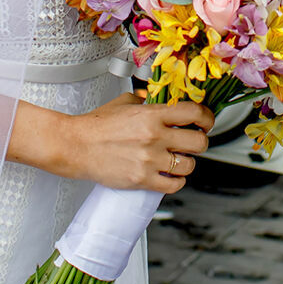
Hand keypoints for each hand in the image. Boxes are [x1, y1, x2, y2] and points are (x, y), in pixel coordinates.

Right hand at [56, 93, 214, 193]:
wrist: (75, 146)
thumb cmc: (96, 126)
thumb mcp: (124, 102)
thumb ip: (146, 100)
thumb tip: (161, 99)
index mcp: (152, 114)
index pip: (194, 113)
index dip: (206, 118)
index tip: (206, 122)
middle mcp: (154, 136)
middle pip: (199, 142)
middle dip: (200, 142)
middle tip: (192, 141)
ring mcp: (149, 159)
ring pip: (189, 165)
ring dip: (187, 162)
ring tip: (177, 159)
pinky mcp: (142, 179)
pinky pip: (174, 184)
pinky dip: (176, 181)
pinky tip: (169, 175)